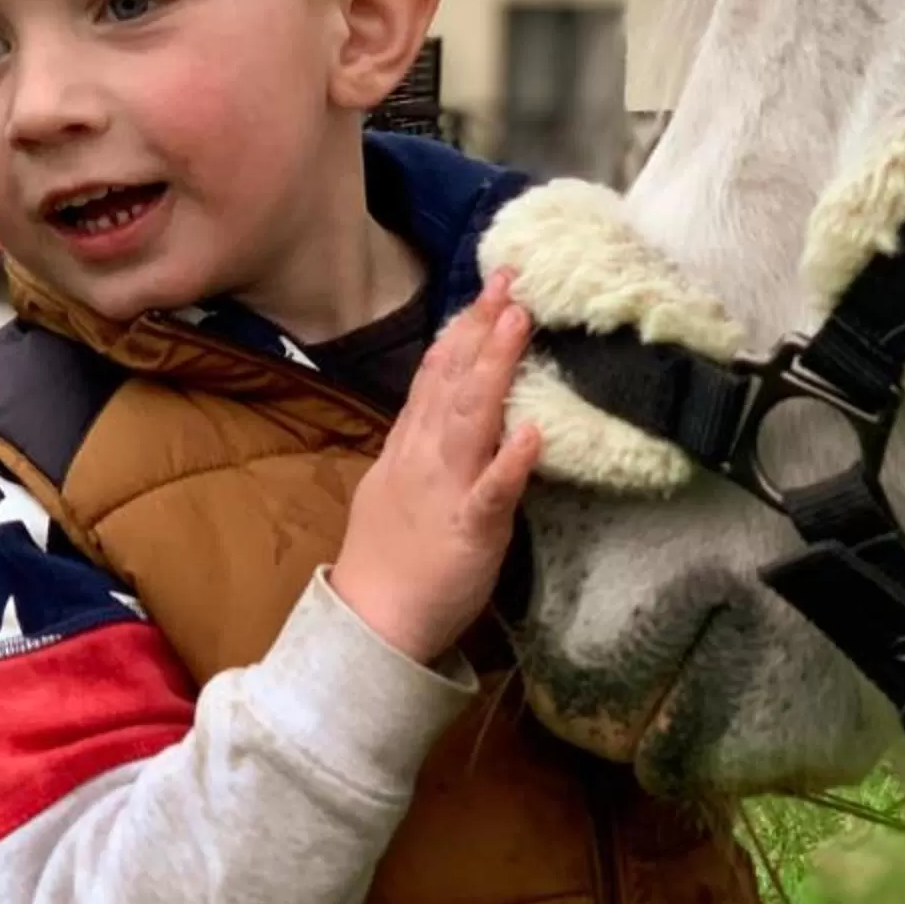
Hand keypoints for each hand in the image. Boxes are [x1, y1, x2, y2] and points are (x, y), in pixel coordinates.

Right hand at [329, 270, 544, 665]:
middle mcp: (426, 457)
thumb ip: (420, 446)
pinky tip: (533, 432)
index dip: (462, 332)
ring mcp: (446, 490)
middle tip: (511, 281)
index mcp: (410, 447)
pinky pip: (493, 492)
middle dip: (483, 329)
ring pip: (471, 419)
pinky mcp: (470, 529)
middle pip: (455, 382)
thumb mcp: (395, 485)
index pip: (435, 377)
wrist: (371, 622)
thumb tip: (440, 412)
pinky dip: (511, 461)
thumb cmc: (390, 558)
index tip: (486, 291)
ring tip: (520, 324)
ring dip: (496, 369)